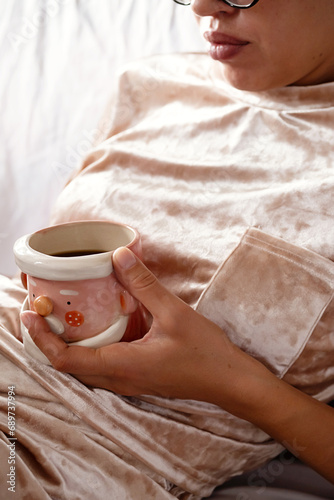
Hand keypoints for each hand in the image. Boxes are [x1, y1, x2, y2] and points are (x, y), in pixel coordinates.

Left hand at [20, 247, 257, 414]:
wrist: (229, 381)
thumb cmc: (204, 352)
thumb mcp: (174, 313)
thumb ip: (144, 284)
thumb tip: (119, 255)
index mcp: (122, 366)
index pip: (66, 360)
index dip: (42, 338)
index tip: (30, 314)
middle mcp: (119, 379)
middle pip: (68, 365)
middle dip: (48, 338)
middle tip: (41, 308)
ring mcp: (127, 382)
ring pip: (83, 368)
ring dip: (66, 343)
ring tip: (59, 315)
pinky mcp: (136, 377)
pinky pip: (100, 366)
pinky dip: (86, 347)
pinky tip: (95, 325)